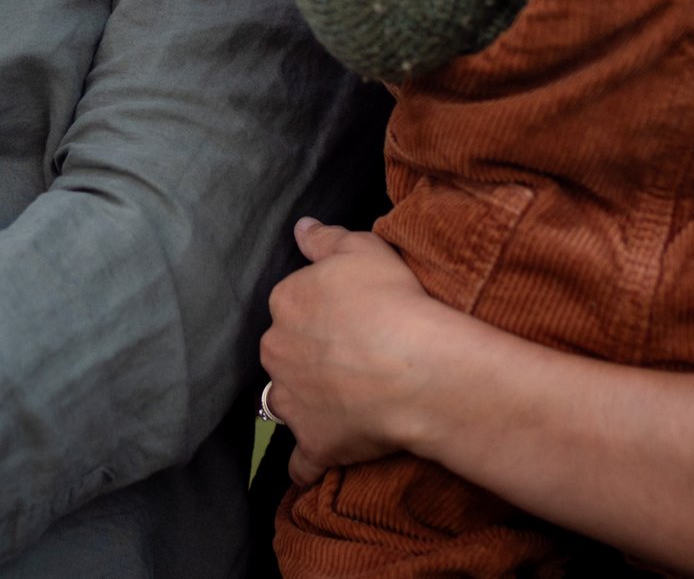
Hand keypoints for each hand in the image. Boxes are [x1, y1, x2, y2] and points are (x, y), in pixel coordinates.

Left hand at [260, 218, 461, 486]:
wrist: (416, 369)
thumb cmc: (393, 301)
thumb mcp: (362, 249)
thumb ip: (325, 238)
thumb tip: (300, 229)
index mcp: (286, 304)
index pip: (291, 305)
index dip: (319, 313)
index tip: (346, 320)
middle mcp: (278, 352)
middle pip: (284, 354)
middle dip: (304, 358)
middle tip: (346, 362)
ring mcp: (292, 402)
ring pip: (286, 402)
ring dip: (302, 404)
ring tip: (336, 406)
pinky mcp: (313, 444)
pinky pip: (301, 462)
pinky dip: (306, 464)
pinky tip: (315, 464)